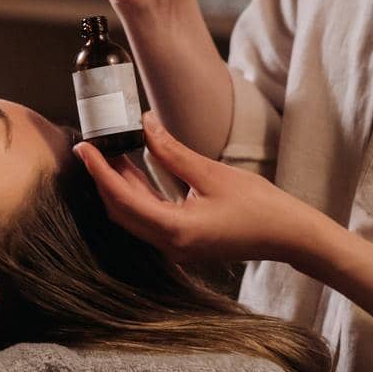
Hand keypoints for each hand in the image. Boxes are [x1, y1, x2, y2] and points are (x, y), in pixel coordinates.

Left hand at [74, 112, 324, 267]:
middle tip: (92, 146)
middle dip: (103, 178)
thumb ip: (172, 151)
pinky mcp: (184, 242)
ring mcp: (176, 247)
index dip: (99, 171)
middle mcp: (170, 245)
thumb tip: (145, 124)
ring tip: (108, 151)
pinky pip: (149, 218)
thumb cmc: (259, 205)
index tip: (83, 147)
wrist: (289, 235)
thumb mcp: (211, 173)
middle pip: (121, 210)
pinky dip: (137, 194)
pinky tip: (133, 169)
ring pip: (133, 215)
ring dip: (119, 185)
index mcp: (175, 230)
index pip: (122, 198)